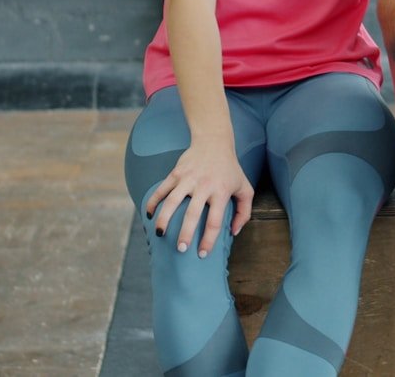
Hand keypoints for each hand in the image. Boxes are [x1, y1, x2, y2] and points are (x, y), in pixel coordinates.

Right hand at [144, 140, 253, 257]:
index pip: (215, 221)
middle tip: (180, 249)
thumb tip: (233, 232)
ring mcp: (188, 178)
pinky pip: (161, 189)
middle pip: (193, 213)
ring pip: (172, 201)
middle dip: (185, 233)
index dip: (208, 240)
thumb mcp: (245, 188)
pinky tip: (149, 214)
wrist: (214, 142)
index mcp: (221, 192)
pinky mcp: (176, 173)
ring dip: (164, 218)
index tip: (201, 254)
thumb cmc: (230, 169)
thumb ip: (244, 212)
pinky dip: (153, 201)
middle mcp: (204, 185)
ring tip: (159, 234)